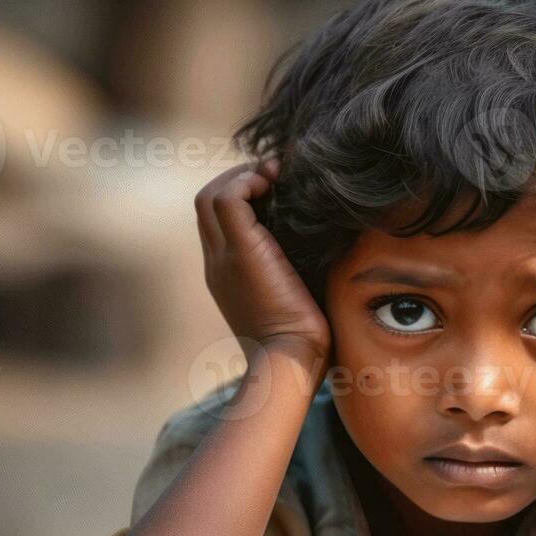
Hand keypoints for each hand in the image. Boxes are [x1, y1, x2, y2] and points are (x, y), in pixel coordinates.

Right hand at [195, 160, 330, 358]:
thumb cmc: (305, 340)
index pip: (220, 221)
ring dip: (244, 176)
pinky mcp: (239, 252)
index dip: (245, 197)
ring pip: (211, 195)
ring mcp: (223, 257)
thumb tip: (327, 247)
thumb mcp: (299, 296)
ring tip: (276, 175)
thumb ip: (299, 271)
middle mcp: (218, 263)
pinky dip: (247, 181)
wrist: (292, 360)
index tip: (278, 189)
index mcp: (228, 274)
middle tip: (277, 175)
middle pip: (208, 202)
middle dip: (241, 179)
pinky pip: (226, 198)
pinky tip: (276, 184)